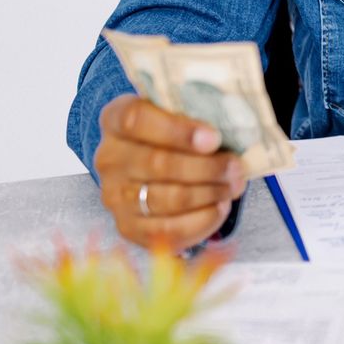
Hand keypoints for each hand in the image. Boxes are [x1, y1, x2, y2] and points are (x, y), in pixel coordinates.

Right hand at [93, 94, 247, 251]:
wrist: (156, 164)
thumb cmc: (175, 134)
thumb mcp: (180, 113)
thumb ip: (196, 115)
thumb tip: (230, 131)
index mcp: (115, 119)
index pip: (136, 120)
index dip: (177, 131)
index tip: (214, 139)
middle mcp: (108, 158)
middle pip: (157, 164)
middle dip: (206, 168)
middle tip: (236, 167)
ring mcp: (114, 195)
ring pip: (165, 199)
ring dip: (208, 194)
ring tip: (234, 185)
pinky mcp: (127, 227)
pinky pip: (168, 230)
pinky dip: (202, 220)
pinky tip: (220, 206)